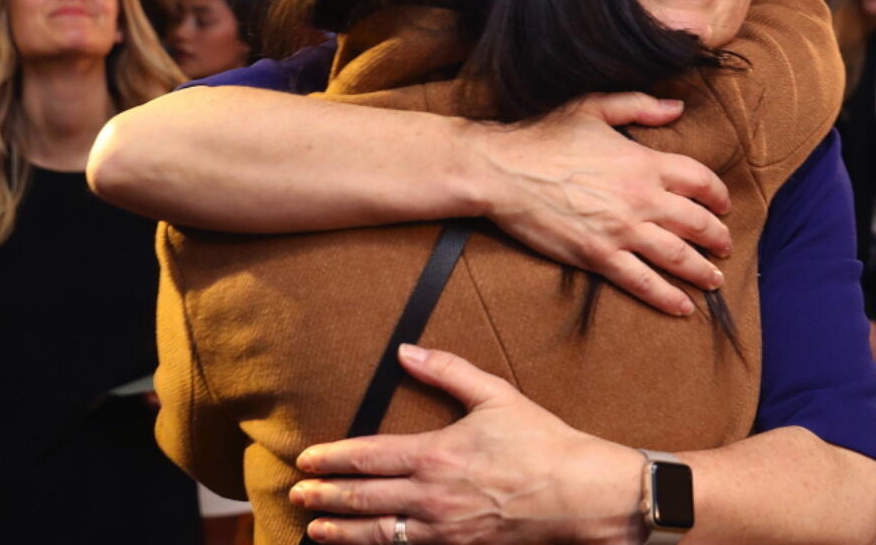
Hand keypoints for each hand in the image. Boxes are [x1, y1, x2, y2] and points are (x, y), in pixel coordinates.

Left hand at [290, 345, 644, 544]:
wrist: (579, 493)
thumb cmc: (541, 441)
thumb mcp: (495, 394)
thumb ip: (447, 370)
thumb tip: (406, 350)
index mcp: (436, 454)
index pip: (369, 457)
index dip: (333, 458)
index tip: (307, 458)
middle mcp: (432, 496)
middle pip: (363, 498)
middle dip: (325, 496)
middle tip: (296, 493)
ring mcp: (444, 529)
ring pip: (379, 533)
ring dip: (342, 531)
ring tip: (315, 529)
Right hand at [472, 92, 731, 316]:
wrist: (503, 171)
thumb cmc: (543, 136)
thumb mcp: (593, 107)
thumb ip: (640, 105)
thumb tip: (677, 107)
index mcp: (643, 161)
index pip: (699, 180)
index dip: (718, 195)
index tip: (723, 205)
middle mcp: (641, 198)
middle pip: (697, 223)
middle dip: (718, 238)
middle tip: (725, 248)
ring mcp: (622, 230)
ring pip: (678, 257)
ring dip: (702, 271)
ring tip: (715, 280)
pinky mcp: (599, 256)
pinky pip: (644, 282)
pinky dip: (668, 297)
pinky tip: (684, 307)